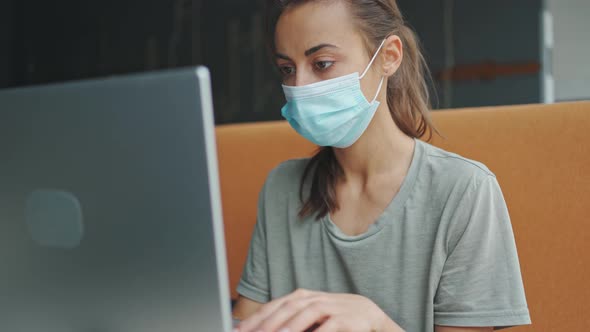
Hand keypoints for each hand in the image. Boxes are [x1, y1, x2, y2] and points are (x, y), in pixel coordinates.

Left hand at [234, 289, 402, 331]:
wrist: (369, 315)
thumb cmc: (334, 318)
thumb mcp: (309, 318)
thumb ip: (289, 322)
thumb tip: (262, 330)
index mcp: (301, 297)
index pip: (274, 306)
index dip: (255, 318)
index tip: (238, 331)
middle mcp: (313, 298)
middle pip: (286, 308)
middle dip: (266, 323)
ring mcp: (330, 305)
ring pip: (305, 313)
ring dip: (288, 327)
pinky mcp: (346, 318)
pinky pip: (329, 326)